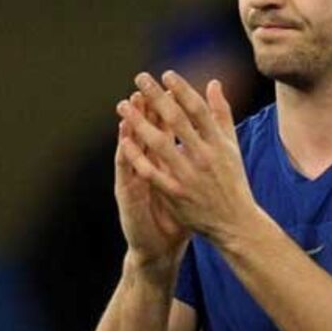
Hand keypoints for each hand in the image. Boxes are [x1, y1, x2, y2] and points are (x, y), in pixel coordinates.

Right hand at [114, 94, 188, 279]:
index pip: (164, 130)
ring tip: (127, 108)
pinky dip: (126, 157)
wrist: (161, 246)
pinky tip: (123, 143)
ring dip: (129, 128)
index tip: (171, 84)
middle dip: (145, 110)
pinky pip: (127, 174)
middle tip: (143, 88)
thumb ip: (194, 159)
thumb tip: (208, 138)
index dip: (167, 108)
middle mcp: (147, 167)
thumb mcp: (188, 183)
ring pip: (131, 149)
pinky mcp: (128, 196)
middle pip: (145, 133)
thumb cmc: (179, 213)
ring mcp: (136, 180)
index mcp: (163, 162)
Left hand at [116, 71, 256, 243]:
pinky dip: (137, 156)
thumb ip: (222, 114)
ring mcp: (189, 175)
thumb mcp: (231, 146)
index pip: (199, 110)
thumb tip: (214, 82)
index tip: (166, 74)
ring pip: (160, 143)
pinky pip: (152, 171)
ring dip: (140, 122)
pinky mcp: (176, 193)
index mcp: (219, 143)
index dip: (182, 90)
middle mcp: (205, 156)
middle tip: (140, 78)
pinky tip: (124, 140)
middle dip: (157, 97)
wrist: (235, 223)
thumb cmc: (232, 181)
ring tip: (123, 105)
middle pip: (177, 120)